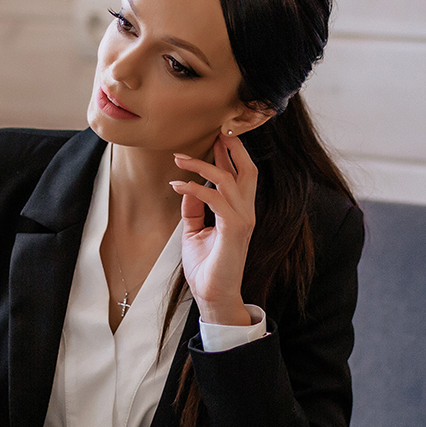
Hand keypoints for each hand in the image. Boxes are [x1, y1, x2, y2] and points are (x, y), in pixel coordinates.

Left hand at [169, 133, 255, 326]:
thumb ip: (194, 209)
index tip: (215, 136)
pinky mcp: (234, 229)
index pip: (240, 176)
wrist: (212, 296)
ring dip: (201, 164)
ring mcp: (243, 220)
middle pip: (248, 170)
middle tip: (216, 130)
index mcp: (239, 211)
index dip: (229, 154)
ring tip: (179, 157)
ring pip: (228, 179)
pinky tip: (178, 185)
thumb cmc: (206, 267)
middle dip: (233, 147)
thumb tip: (186, 187)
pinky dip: (195, 188)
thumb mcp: (194, 231)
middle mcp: (245, 212)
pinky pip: (215, 199)